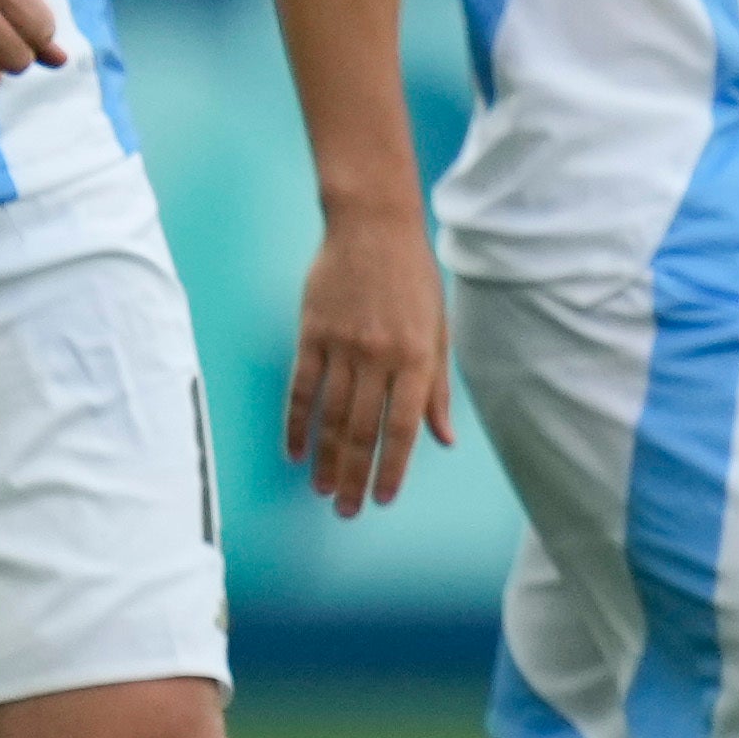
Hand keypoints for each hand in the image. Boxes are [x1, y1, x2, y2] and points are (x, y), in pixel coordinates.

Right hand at [283, 199, 457, 515]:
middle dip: (355, 476)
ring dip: (326, 459)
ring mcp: (342, 346)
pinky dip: (297, 424)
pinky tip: (294, 453)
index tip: (383, 498)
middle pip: (362, 430)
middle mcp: (379, 357)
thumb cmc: (414, 279)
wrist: (373, 227)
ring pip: (330, 417)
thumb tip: (444, 439)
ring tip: (323, 491)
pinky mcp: (311, 335)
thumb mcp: (439, 329)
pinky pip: (302, 389)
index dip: (393, 467)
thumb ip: (437, 387)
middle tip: (348, 511)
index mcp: (417, 357)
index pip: (403, 426)